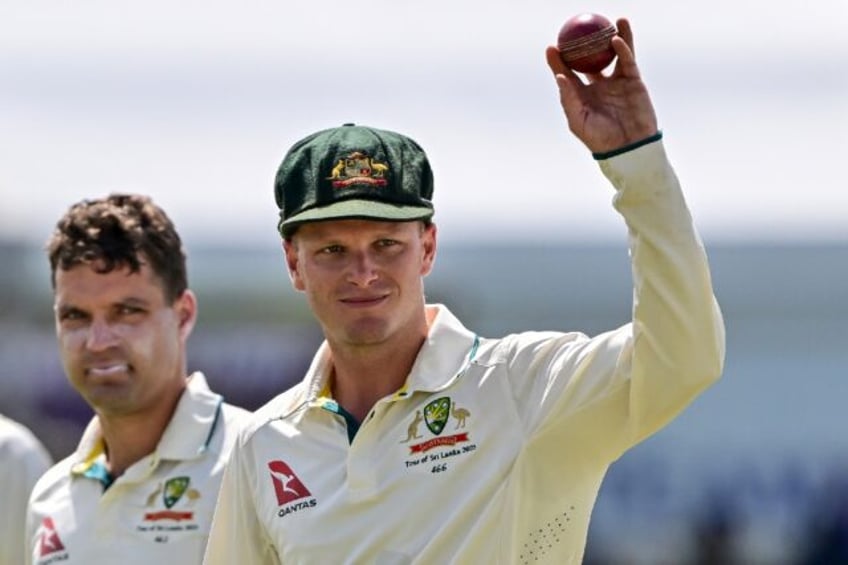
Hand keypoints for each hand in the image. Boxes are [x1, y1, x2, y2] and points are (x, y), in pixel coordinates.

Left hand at [545, 18, 658, 153]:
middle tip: (577, 27)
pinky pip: (627, 61)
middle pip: (589, 59)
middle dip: (584, 43)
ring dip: (610, 36)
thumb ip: (569, 99)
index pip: (568, 73)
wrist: (629, 148)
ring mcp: (616, 81)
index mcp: (581, 95)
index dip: (559, 60)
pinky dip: (623, 48)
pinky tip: (617, 38)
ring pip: (611, 54)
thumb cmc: (600, 139)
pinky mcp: (633, 81)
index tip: (552, 46)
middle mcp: (598, 85)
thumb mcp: (579, 121)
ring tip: (607, 20)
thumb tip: (559, 77)